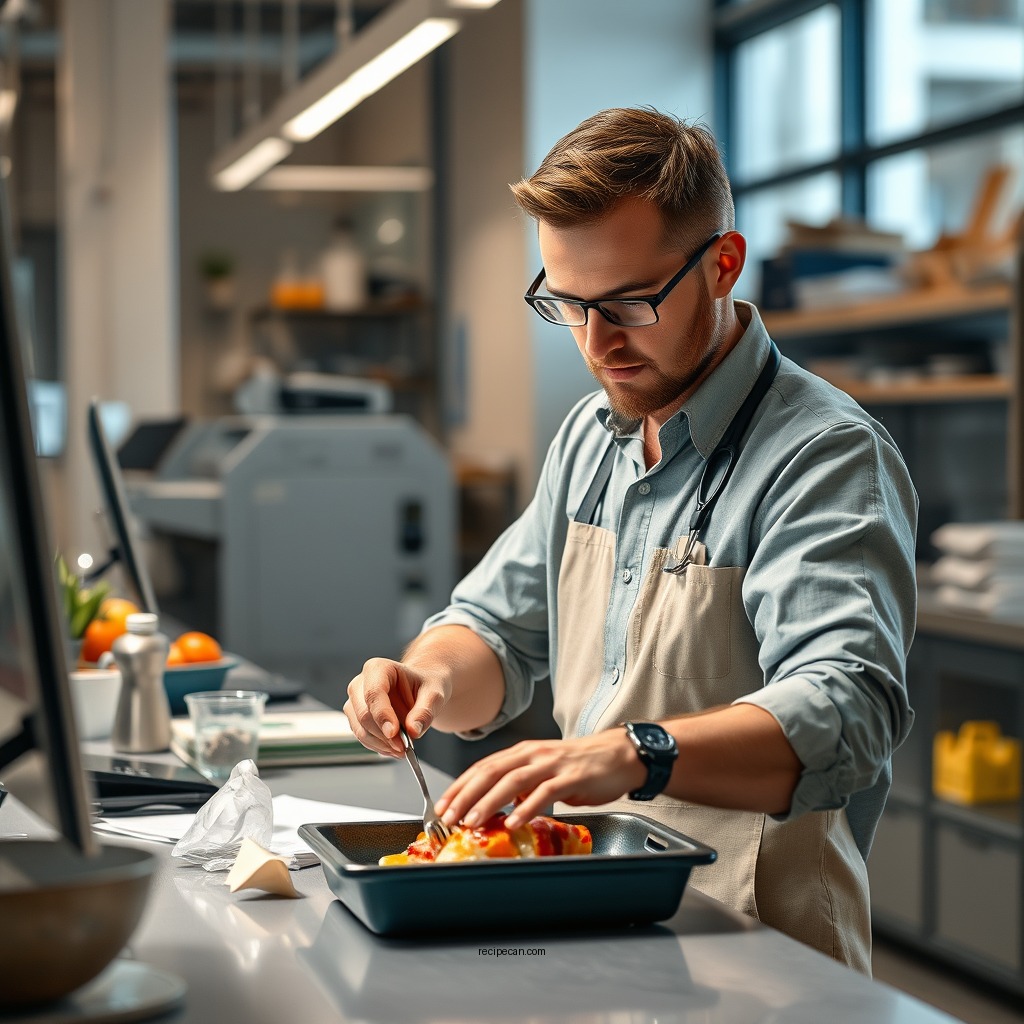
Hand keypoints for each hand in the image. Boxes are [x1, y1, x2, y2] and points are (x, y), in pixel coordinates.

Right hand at [344, 658, 448, 756]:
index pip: (374, 693)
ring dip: (380, 744)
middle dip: (383, 735)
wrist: (420, 689)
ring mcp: (355, 701)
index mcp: (378, 668)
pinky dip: (378, 746)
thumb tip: (413, 730)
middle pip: (364, 713)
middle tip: (403, 747)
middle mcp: (361, 682)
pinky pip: (362, 737)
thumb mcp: (434, 694)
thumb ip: (425, 711)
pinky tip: (394, 748)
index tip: (393, 733)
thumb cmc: (425, 685)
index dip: (382, 714)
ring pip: (360, 728)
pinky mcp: (356, 717)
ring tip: (402, 749)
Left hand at [435, 730, 646, 829]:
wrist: (619, 755)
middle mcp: (533, 754)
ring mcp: (552, 764)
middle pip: (491, 772)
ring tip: (472, 820)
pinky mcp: (571, 777)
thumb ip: (520, 786)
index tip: (443, 805)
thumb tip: (494, 806)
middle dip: (466, 795)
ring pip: (513, 780)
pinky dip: (527, 808)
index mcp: (523, 753)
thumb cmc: (580, 766)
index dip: (460, 786)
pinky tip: (514, 822)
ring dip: (489, 802)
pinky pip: (545, 792)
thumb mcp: (544, 772)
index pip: (483, 767)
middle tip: (449, 817)